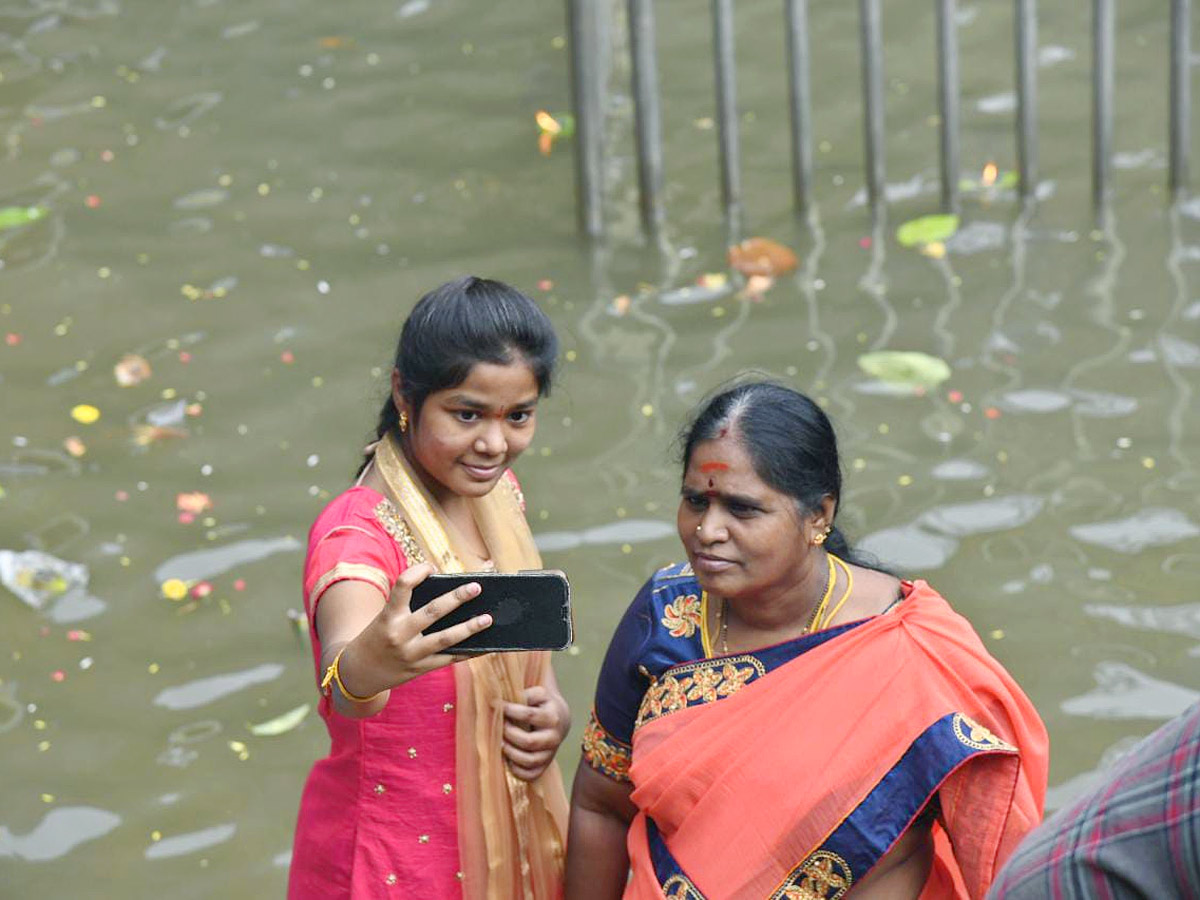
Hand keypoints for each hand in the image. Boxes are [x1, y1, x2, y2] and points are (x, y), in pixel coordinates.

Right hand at [337, 563, 493, 697]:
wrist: (357, 673)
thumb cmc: (377, 637)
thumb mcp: (384, 617)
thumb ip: (409, 606)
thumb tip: (449, 597)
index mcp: (388, 616)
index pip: (402, 586)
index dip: (418, 572)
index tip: (431, 567)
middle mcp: (399, 634)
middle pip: (432, 611)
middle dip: (456, 598)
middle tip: (476, 587)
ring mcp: (411, 654)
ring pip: (445, 638)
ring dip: (469, 628)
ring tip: (488, 618)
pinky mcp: (420, 669)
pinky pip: (449, 659)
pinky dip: (468, 652)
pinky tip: (484, 646)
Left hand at [501, 684, 570, 781]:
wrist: (559, 718)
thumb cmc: (543, 704)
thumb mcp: (538, 694)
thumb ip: (524, 695)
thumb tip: (499, 700)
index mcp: (553, 718)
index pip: (528, 715)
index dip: (509, 710)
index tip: (495, 704)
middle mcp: (554, 738)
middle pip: (528, 741)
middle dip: (509, 734)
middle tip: (500, 726)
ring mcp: (550, 754)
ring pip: (528, 760)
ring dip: (510, 752)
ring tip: (501, 742)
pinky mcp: (545, 766)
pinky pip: (530, 775)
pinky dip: (516, 769)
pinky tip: (508, 757)